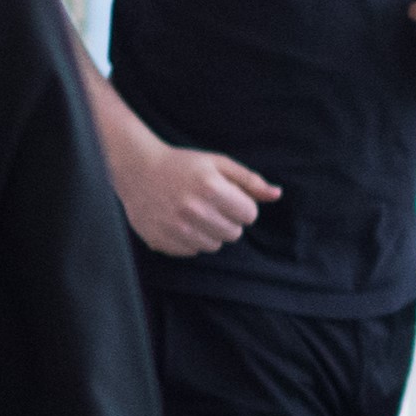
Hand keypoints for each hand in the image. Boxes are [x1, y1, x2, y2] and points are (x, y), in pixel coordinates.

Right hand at [112, 133, 279, 254]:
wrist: (137, 169)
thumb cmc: (183, 165)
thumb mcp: (218, 164)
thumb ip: (249, 180)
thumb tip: (277, 194)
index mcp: (211, 188)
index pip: (250, 215)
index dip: (241, 205)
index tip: (227, 196)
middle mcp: (193, 210)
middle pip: (234, 234)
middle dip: (227, 219)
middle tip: (209, 204)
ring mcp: (175, 228)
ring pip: (214, 245)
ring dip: (209, 231)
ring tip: (194, 212)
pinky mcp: (161, 241)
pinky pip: (192, 251)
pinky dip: (190, 239)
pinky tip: (178, 220)